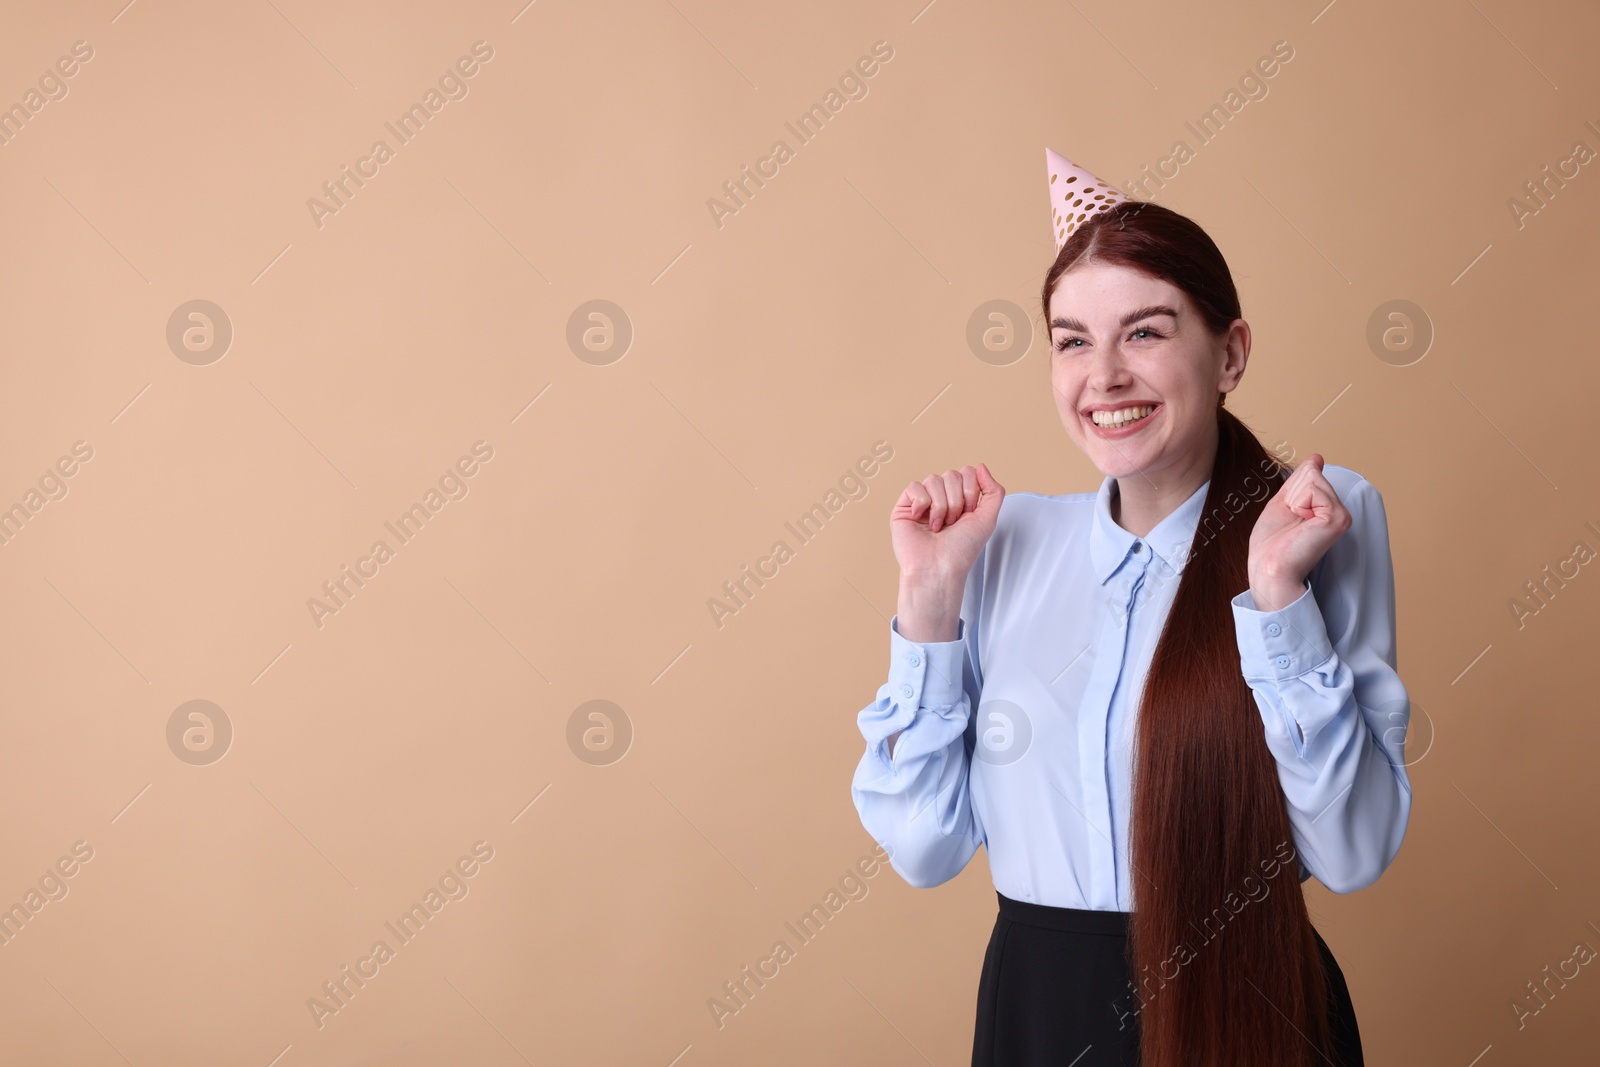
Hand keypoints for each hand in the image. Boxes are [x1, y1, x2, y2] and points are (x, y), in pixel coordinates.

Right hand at [891, 463, 1005, 584]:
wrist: (939, 568)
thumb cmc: (961, 550)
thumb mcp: (988, 519)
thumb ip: (994, 490)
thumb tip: (981, 466)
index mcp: (961, 500)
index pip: (967, 472)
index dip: (971, 491)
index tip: (969, 514)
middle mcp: (942, 498)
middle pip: (952, 474)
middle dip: (957, 500)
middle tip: (953, 522)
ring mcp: (922, 501)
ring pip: (934, 479)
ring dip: (941, 506)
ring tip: (939, 525)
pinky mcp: (905, 506)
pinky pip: (915, 486)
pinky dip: (922, 504)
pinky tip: (922, 519)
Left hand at [1247, 454, 1350, 610]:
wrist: (1268, 569)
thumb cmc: (1272, 543)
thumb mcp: (1284, 503)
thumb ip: (1299, 481)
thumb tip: (1316, 459)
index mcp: (1329, 508)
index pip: (1310, 472)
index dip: (1290, 491)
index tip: (1289, 516)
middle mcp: (1340, 511)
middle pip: (1311, 473)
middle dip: (1291, 494)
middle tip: (1290, 522)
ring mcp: (1342, 515)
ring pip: (1312, 479)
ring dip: (1293, 500)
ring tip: (1296, 525)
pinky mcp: (1337, 518)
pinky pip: (1313, 489)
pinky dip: (1298, 504)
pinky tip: (1301, 524)